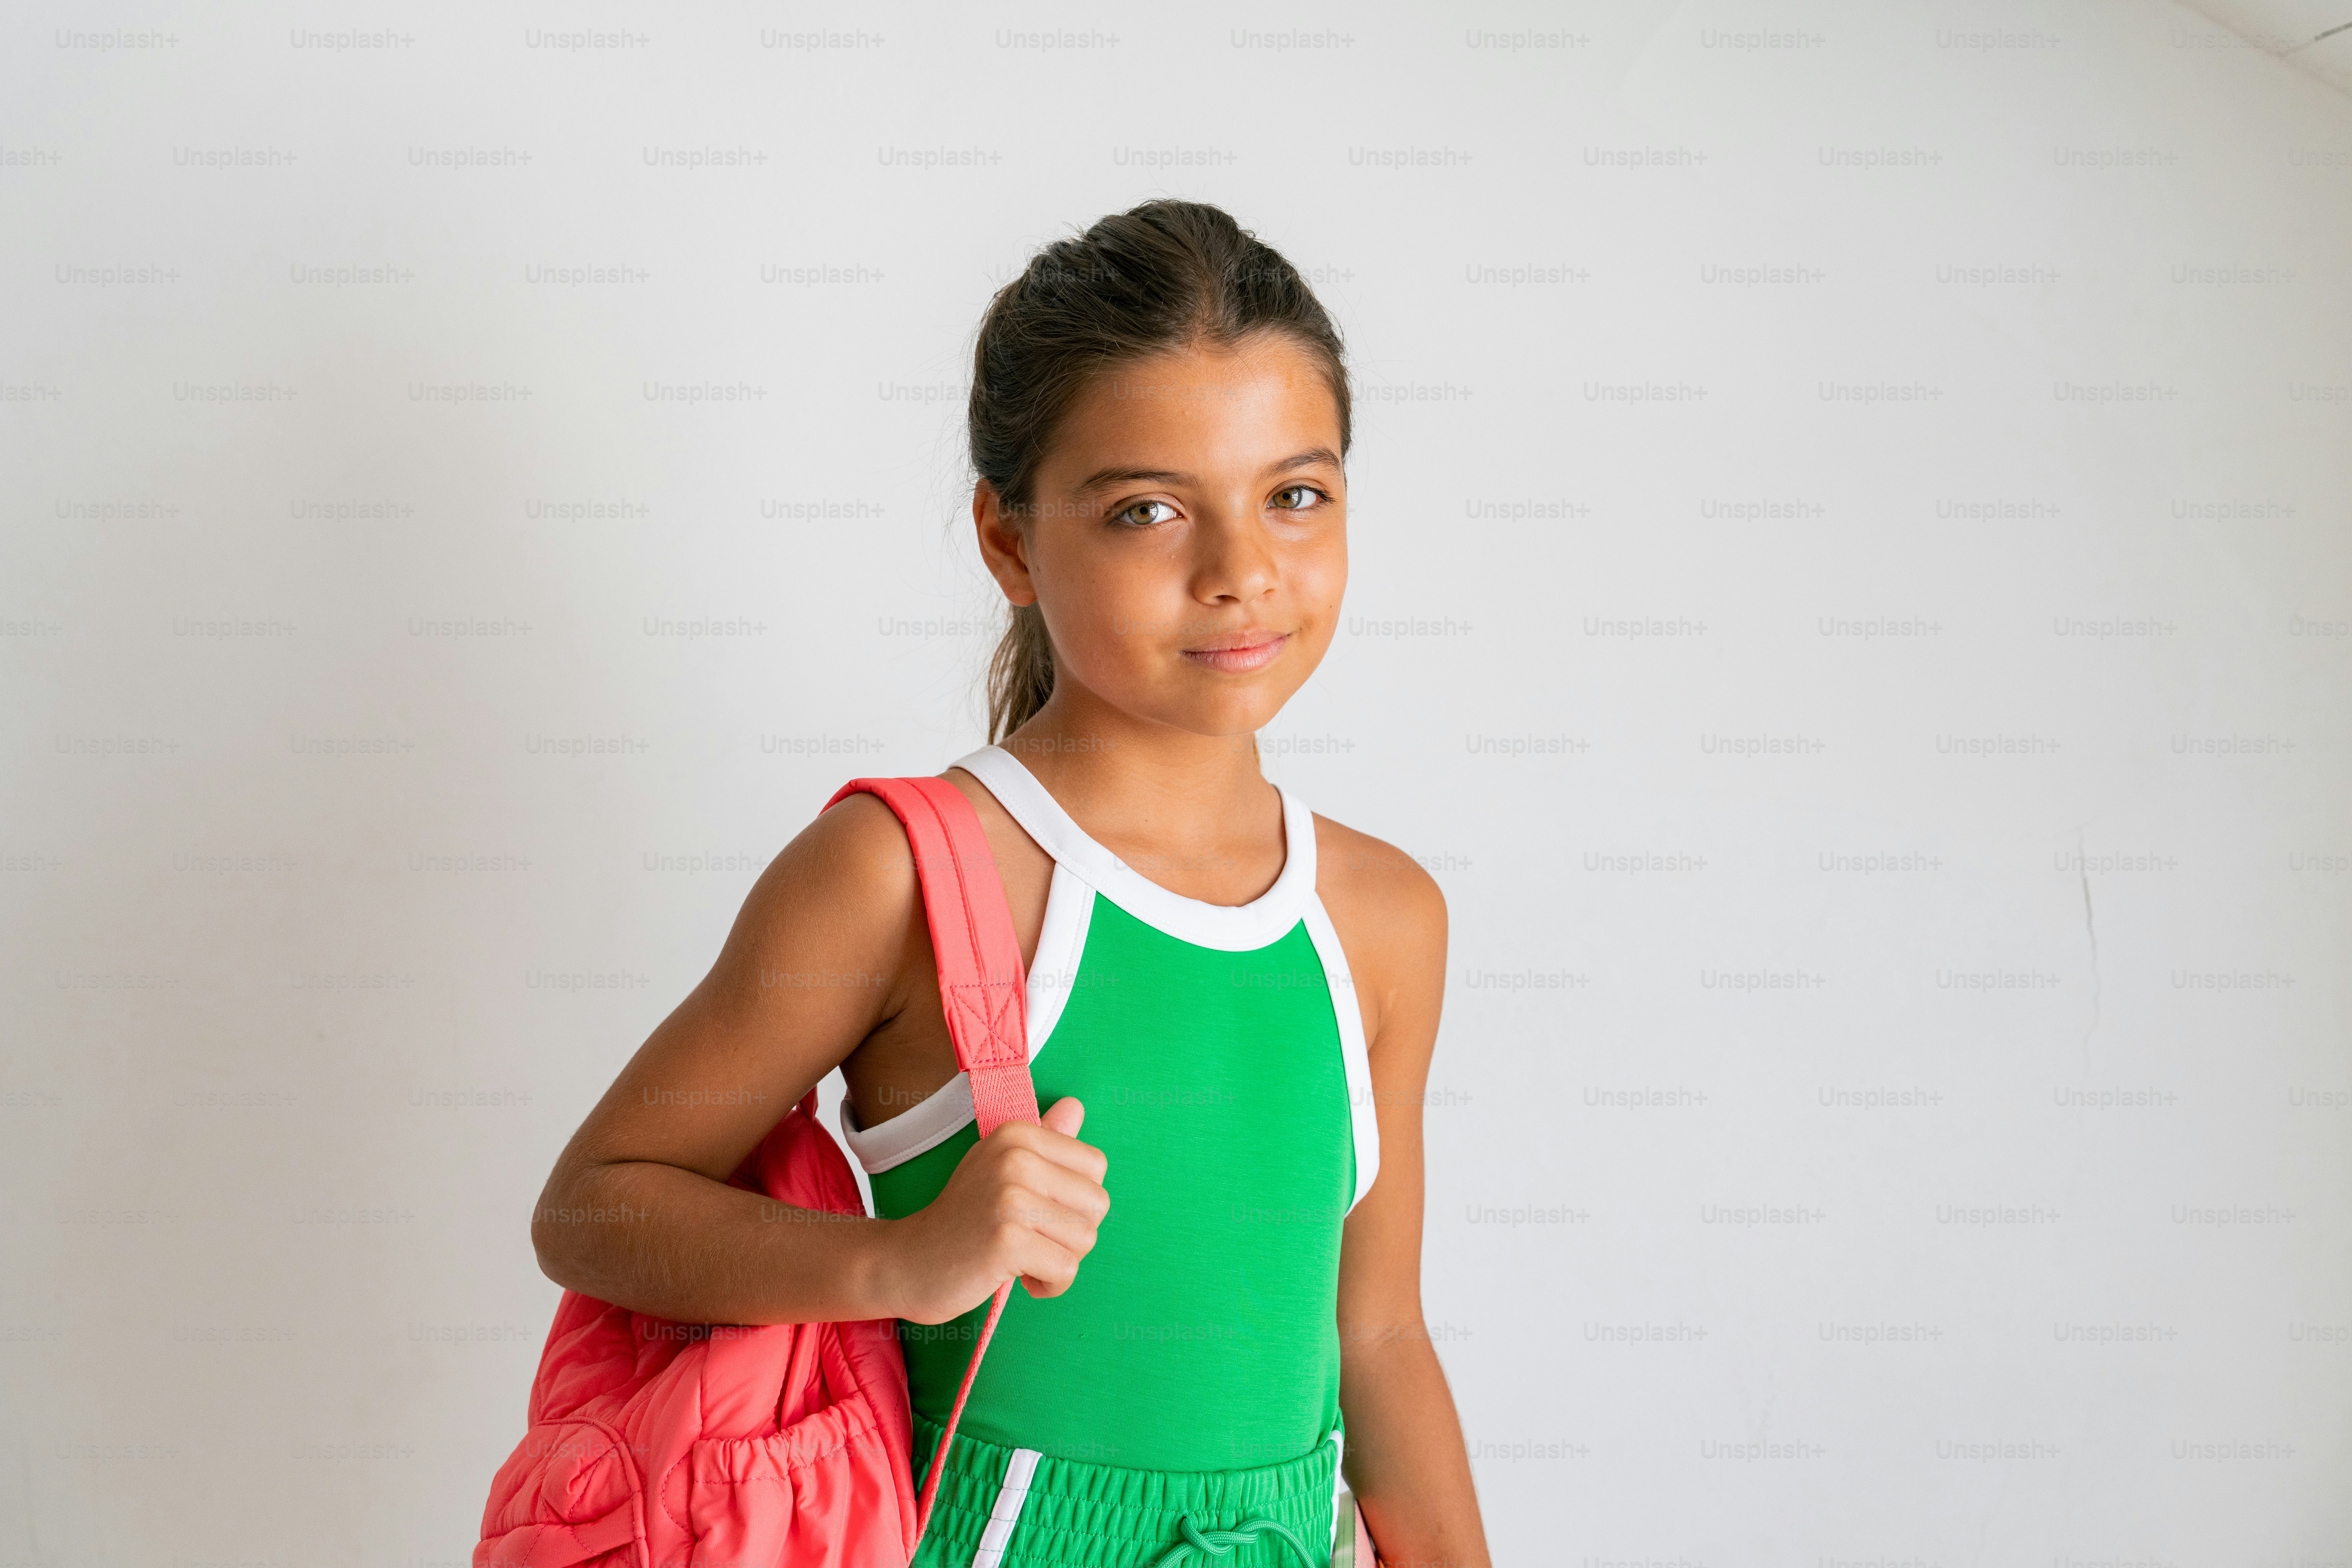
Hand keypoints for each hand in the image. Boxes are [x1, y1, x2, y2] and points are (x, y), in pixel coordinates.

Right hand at [883, 1097, 1109, 1323]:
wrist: (907, 1262)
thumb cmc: (964, 1218)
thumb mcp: (1000, 1167)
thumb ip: (1044, 1140)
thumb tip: (1075, 1106)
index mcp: (1018, 1134)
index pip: (1095, 1167)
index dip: (1076, 1200)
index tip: (1040, 1212)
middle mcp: (1016, 1157)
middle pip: (1097, 1204)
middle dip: (1072, 1234)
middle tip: (1031, 1239)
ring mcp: (1010, 1197)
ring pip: (1085, 1239)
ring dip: (1061, 1262)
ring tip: (1023, 1259)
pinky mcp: (1007, 1240)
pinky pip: (1066, 1269)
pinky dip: (1050, 1285)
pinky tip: (1021, 1280)